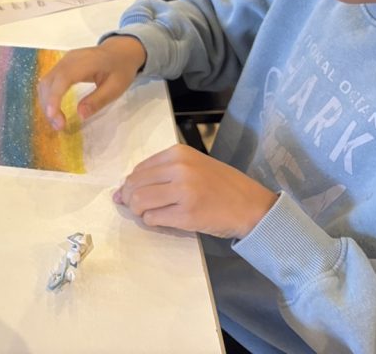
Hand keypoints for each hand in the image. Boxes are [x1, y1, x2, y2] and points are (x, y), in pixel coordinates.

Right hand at [37, 37, 145, 130]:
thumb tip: (80, 115)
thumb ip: (98, 100)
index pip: (62, 79)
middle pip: (49, 82)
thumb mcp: (116, 87)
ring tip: (56, 122)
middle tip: (58, 126)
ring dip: (46, 103)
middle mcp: (68, 60)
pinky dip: (48, 97)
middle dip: (48, 106)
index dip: (54, 98)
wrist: (120, 50)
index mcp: (85, 62)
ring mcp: (63, 61)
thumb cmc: (120, 69)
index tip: (53, 117)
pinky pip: (49, 82)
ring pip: (45, 83)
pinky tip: (55, 110)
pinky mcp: (61, 66)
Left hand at [114, 145, 277, 238]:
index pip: (139, 169)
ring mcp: (183, 192)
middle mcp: (179, 169)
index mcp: (178, 154)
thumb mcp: (193, 166)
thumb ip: (162, 172)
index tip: (132, 194)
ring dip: (139, 211)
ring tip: (149, 214)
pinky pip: (153, 218)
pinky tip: (162, 220)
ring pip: (139, 201)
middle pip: (135, 185)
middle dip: (130, 199)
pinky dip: (151, 221)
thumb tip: (123, 190)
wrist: (252, 206)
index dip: (131, 184)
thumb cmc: (222, 186)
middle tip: (136, 207)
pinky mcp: (186, 215)